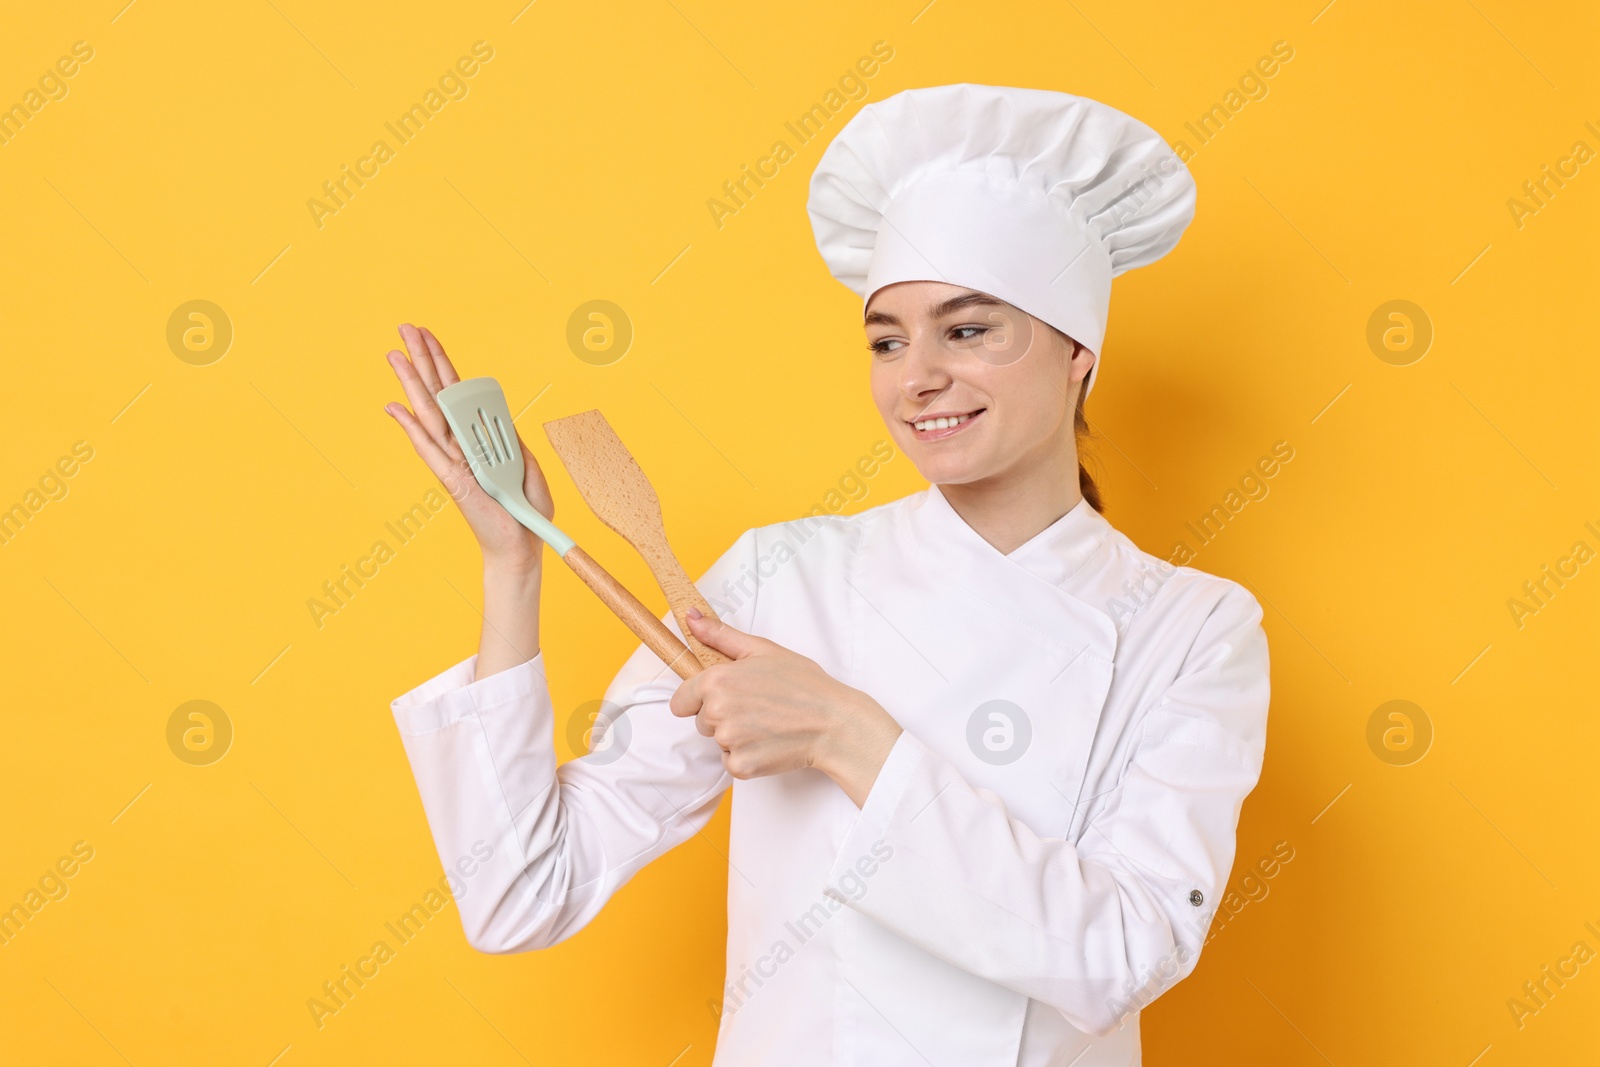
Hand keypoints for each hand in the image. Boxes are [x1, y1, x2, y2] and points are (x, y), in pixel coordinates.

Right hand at [382, 324, 554, 571]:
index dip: (444, 364)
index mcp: (477, 440)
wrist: (523, 545)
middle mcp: (460, 447)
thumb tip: (505, 422)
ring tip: (395, 354)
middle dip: (421, 359)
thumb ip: (515, 443)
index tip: (431, 337)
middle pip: (437, 395)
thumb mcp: (528, 468)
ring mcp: (454, 463)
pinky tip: (395, 408)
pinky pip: (431, 451)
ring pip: (429, 414)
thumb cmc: (524, 511)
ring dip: (412, 383)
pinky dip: (412, 428)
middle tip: (404, 328)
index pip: (456, 394)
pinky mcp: (454, 482)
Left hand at [669, 610, 902, 806]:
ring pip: (718, 741)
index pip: (681, 701)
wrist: (833, 722)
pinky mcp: (742, 766)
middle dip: (723, 716)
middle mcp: (717, 712)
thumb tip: (691, 617)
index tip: (724, 698)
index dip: (700, 699)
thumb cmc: (803, 684)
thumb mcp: (762, 650)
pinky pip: (732, 762)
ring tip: (767, 724)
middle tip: (758, 707)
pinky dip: (747, 757)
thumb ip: (721, 635)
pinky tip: (770, 743)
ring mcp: (729, 741)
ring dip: (736, 736)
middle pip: (702, 721)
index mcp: (716, 681)